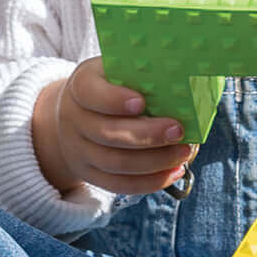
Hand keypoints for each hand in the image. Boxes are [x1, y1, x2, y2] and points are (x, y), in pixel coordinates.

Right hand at [32, 58, 196, 195]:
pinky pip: (119, 184)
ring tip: (183, 152)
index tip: (142, 102)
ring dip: (154, 161)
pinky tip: (175, 171)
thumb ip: (140, 75)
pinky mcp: (89, 174)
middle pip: (106, 133)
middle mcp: (74, 119)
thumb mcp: (115, 71)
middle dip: (146, 135)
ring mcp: (79, 150)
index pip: (90, 93)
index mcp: (80, 87)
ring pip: (115, 163)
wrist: (74, 116)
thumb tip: (181, 85)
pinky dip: (150, 181)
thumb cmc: (109, 88)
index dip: (114, 99)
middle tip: (178, 131)